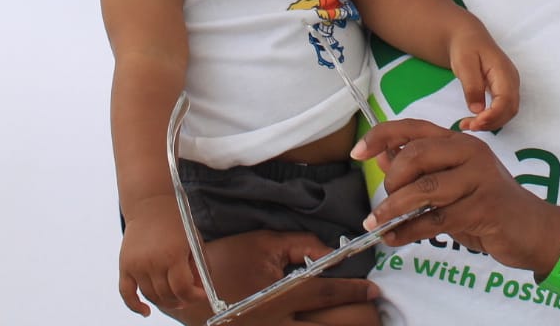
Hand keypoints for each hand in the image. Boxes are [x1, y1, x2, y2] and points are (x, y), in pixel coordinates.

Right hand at [118, 197, 202, 317]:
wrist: (150, 205)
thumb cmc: (175, 222)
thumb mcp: (194, 241)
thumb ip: (199, 267)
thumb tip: (199, 290)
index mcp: (173, 254)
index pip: (183, 289)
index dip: (194, 297)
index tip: (201, 295)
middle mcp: (153, 262)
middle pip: (167, 295)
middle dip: (182, 300)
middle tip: (188, 297)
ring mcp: (137, 265)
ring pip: (151, 297)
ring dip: (164, 303)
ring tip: (174, 299)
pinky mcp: (125, 266)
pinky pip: (126, 294)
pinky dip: (135, 306)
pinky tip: (146, 312)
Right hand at [149, 229, 381, 325]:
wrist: (186, 289)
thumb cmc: (224, 259)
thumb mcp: (263, 242)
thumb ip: (300, 244)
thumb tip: (329, 253)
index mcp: (280, 296)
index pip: (328, 295)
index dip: (355, 292)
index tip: (373, 290)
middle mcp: (278, 324)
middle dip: (358, 317)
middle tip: (373, 310)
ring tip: (357, 320)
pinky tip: (324, 325)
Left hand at [352, 119, 559, 273]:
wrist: (533, 230)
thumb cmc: (489, 205)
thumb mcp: (454, 182)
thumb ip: (423, 170)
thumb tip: (383, 157)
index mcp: (460, 141)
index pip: (414, 127)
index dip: (382, 136)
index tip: (357, 153)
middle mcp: (470, 152)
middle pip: (416, 155)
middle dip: (391, 182)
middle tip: (383, 205)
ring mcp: (479, 178)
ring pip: (424, 190)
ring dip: (394, 210)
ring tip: (378, 225)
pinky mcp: (483, 207)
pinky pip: (436, 219)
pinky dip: (410, 231)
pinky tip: (397, 238)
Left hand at [448, 23, 519, 130]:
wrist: (467, 37)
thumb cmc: (466, 47)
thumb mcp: (464, 63)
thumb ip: (471, 86)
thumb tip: (477, 110)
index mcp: (504, 71)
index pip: (506, 99)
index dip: (493, 115)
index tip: (475, 123)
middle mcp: (511, 80)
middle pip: (509, 109)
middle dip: (491, 122)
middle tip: (467, 126)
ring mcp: (510, 86)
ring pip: (507, 112)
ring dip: (490, 123)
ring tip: (467, 125)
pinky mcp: (504, 90)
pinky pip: (502, 109)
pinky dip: (490, 119)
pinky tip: (474, 120)